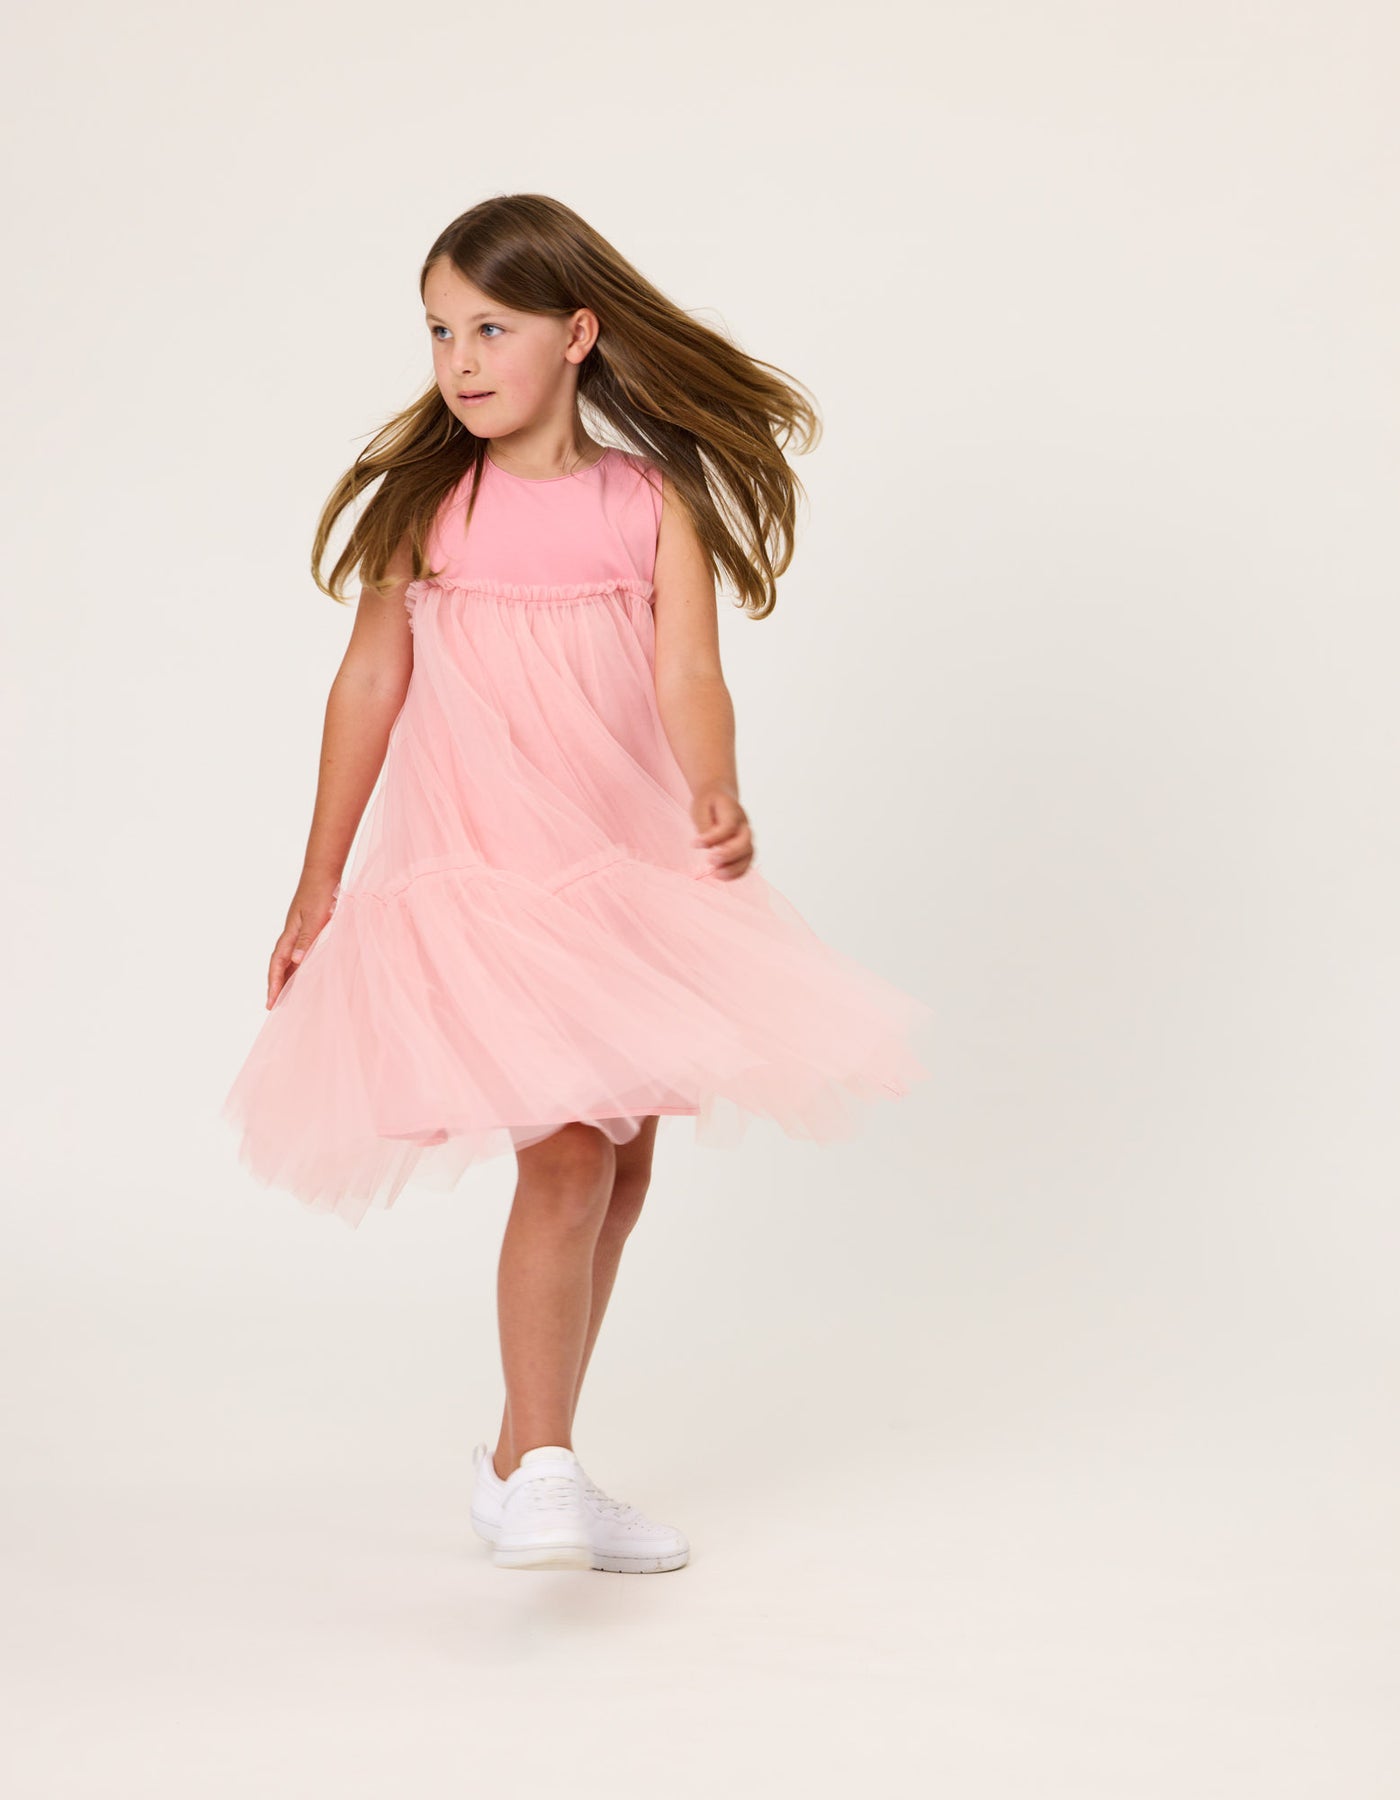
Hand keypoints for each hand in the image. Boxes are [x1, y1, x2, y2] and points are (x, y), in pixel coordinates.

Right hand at [267, 874, 339, 1007]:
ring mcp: (297, 930)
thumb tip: (295, 961)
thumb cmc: (321, 895)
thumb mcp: (316, 919)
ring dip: (285, 977)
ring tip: (284, 995)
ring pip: (287, 959)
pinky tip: (302, 971)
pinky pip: (297, 952)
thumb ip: (306, 940)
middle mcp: (291, 934)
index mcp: (290, 934)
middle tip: (272, 1005)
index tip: (271, 1002)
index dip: (274, 984)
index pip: (277, 964)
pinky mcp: (307, 927)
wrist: (324, 874)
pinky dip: (296, 965)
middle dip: (274, 984)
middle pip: (278, 964)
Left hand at [692, 784, 753, 880]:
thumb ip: (704, 825)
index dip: (713, 838)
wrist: (721, 797)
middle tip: (710, 860)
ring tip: (716, 874)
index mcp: (733, 809)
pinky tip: (721, 876)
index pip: (729, 826)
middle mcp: (743, 824)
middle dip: (729, 854)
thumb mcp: (700, 808)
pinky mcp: (745, 847)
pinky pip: (746, 862)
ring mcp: (746, 836)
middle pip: (745, 841)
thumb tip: (705, 845)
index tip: (695, 844)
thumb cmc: (709, 804)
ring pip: (748, 854)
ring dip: (734, 867)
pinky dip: (737, 872)